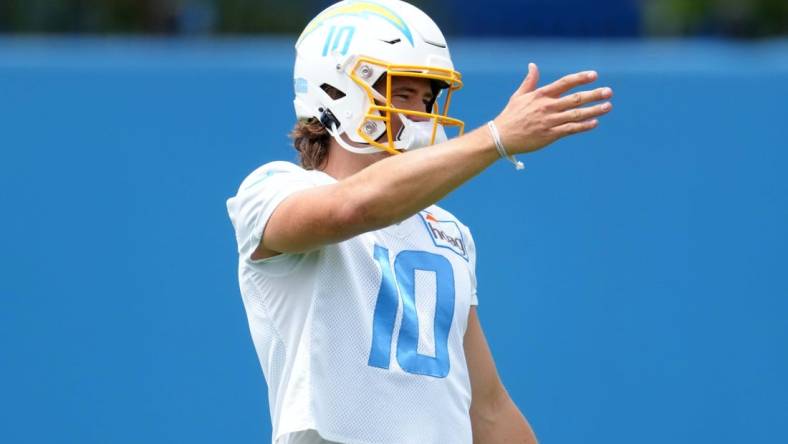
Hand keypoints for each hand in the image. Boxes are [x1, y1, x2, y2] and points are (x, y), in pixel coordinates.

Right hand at [493, 63, 612, 154]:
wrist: (501, 137)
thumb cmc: (510, 116)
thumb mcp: (519, 96)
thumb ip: (530, 81)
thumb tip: (533, 65)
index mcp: (541, 95)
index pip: (565, 83)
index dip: (580, 78)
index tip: (594, 75)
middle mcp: (547, 107)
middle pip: (575, 99)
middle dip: (594, 94)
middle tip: (609, 92)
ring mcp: (550, 121)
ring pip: (576, 114)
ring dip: (594, 110)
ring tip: (608, 106)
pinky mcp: (550, 135)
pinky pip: (570, 129)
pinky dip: (583, 126)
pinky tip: (594, 123)